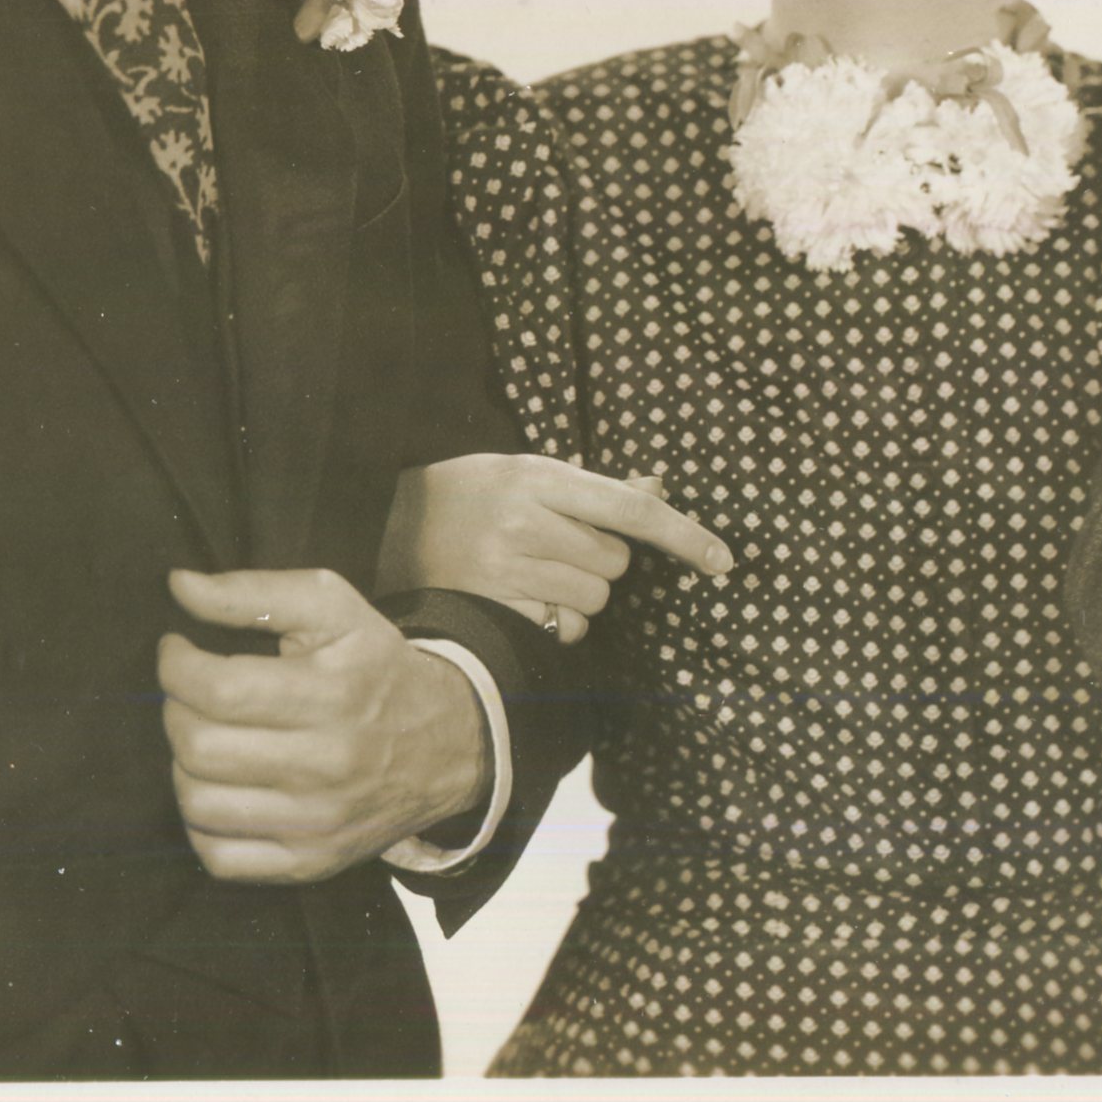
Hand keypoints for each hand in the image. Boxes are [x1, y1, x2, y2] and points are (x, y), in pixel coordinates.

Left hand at [159, 567, 488, 881]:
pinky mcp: (310, 863)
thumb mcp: (332, 607)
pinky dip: (200, 823)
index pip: (217, 688)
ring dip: (183, 764)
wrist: (446, 744)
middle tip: (190, 692)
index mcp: (334, 693)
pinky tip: (219, 787)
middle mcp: (327, 764)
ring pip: (199, 804)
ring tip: (206, 736)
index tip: (177, 649)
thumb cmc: (376, 666)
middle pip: (199, 747)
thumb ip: (252, 591)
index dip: (176, 665)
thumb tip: (179, 585)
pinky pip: (219, 857)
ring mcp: (317, 823)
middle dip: (175, 710)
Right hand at [379, 454, 731, 643]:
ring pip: (592, 601)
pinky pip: (560, 630)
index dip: (684, 534)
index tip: (722, 560)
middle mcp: (526, 521)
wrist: (379, 520)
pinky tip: (521, 601)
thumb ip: (591, 485)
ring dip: (577, 595)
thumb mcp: (524, 471)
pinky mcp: (492, 607)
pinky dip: (554, 622)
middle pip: (615, 564)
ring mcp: (507, 568)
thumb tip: (657, 483)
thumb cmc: (464, 494)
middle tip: (556, 548)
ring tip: (533, 573)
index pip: (632, 508)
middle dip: (600, 562)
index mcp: (540, 477)